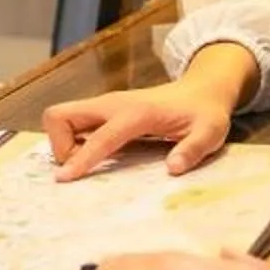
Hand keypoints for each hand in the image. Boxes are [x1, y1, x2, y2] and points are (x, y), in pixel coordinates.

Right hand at [42, 51, 247, 180]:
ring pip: (62, 118)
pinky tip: (95, 155)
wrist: (201, 90)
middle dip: (59, 146)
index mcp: (136, 113)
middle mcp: (112, 104)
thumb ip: (193, 149)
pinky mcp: (104, 111)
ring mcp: (105, 106)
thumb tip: (172, 168)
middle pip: (60, 115)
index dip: (80, 159)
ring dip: (64, 144)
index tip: (64, 179)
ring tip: (89, 163)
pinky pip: (73, 124)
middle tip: (80, 168)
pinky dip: (72, 141)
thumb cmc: (204, 113)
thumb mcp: (210, 132)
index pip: (99, 137)